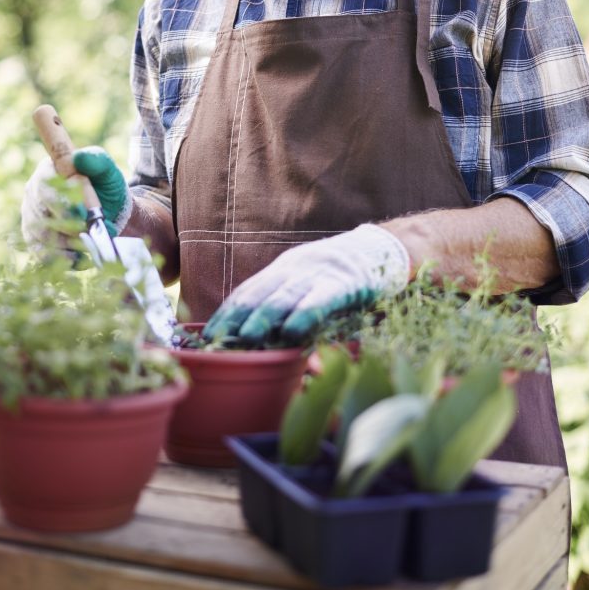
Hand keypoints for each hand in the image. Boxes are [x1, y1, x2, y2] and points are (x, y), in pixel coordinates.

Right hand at [21, 146, 131, 249]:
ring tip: (93, 245)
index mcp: (48, 170)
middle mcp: (34, 191)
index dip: (62, 203)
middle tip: (93, 232)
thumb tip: (79, 157)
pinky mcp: (34, 237)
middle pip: (42, 213)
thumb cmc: (106, 186)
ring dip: (69, 243)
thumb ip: (96, 161)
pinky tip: (82, 260)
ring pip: (42, 234)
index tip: (84, 215)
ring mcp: (31, 215)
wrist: (109, 212)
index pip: (45, 186)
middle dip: (70, 226)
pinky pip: (41, 252)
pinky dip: (62, 259)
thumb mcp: (107, 170)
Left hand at [202, 224, 409, 346]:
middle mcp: (296, 268)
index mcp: (284, 269)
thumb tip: (262, 340)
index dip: (226, 312)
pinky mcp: (346, 284)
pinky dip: (304, 315)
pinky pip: (321, 300)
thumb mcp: (309, 283)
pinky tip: (291, 331)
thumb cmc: (342, 277)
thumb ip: (288, 305)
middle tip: (217, 340)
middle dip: (236, 317)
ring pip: (285, 296)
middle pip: (259, 293)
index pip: (248, 290)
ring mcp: (319, 274)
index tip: (205, 334)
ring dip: (263, 318)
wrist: (383, 249)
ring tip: (246, 338)